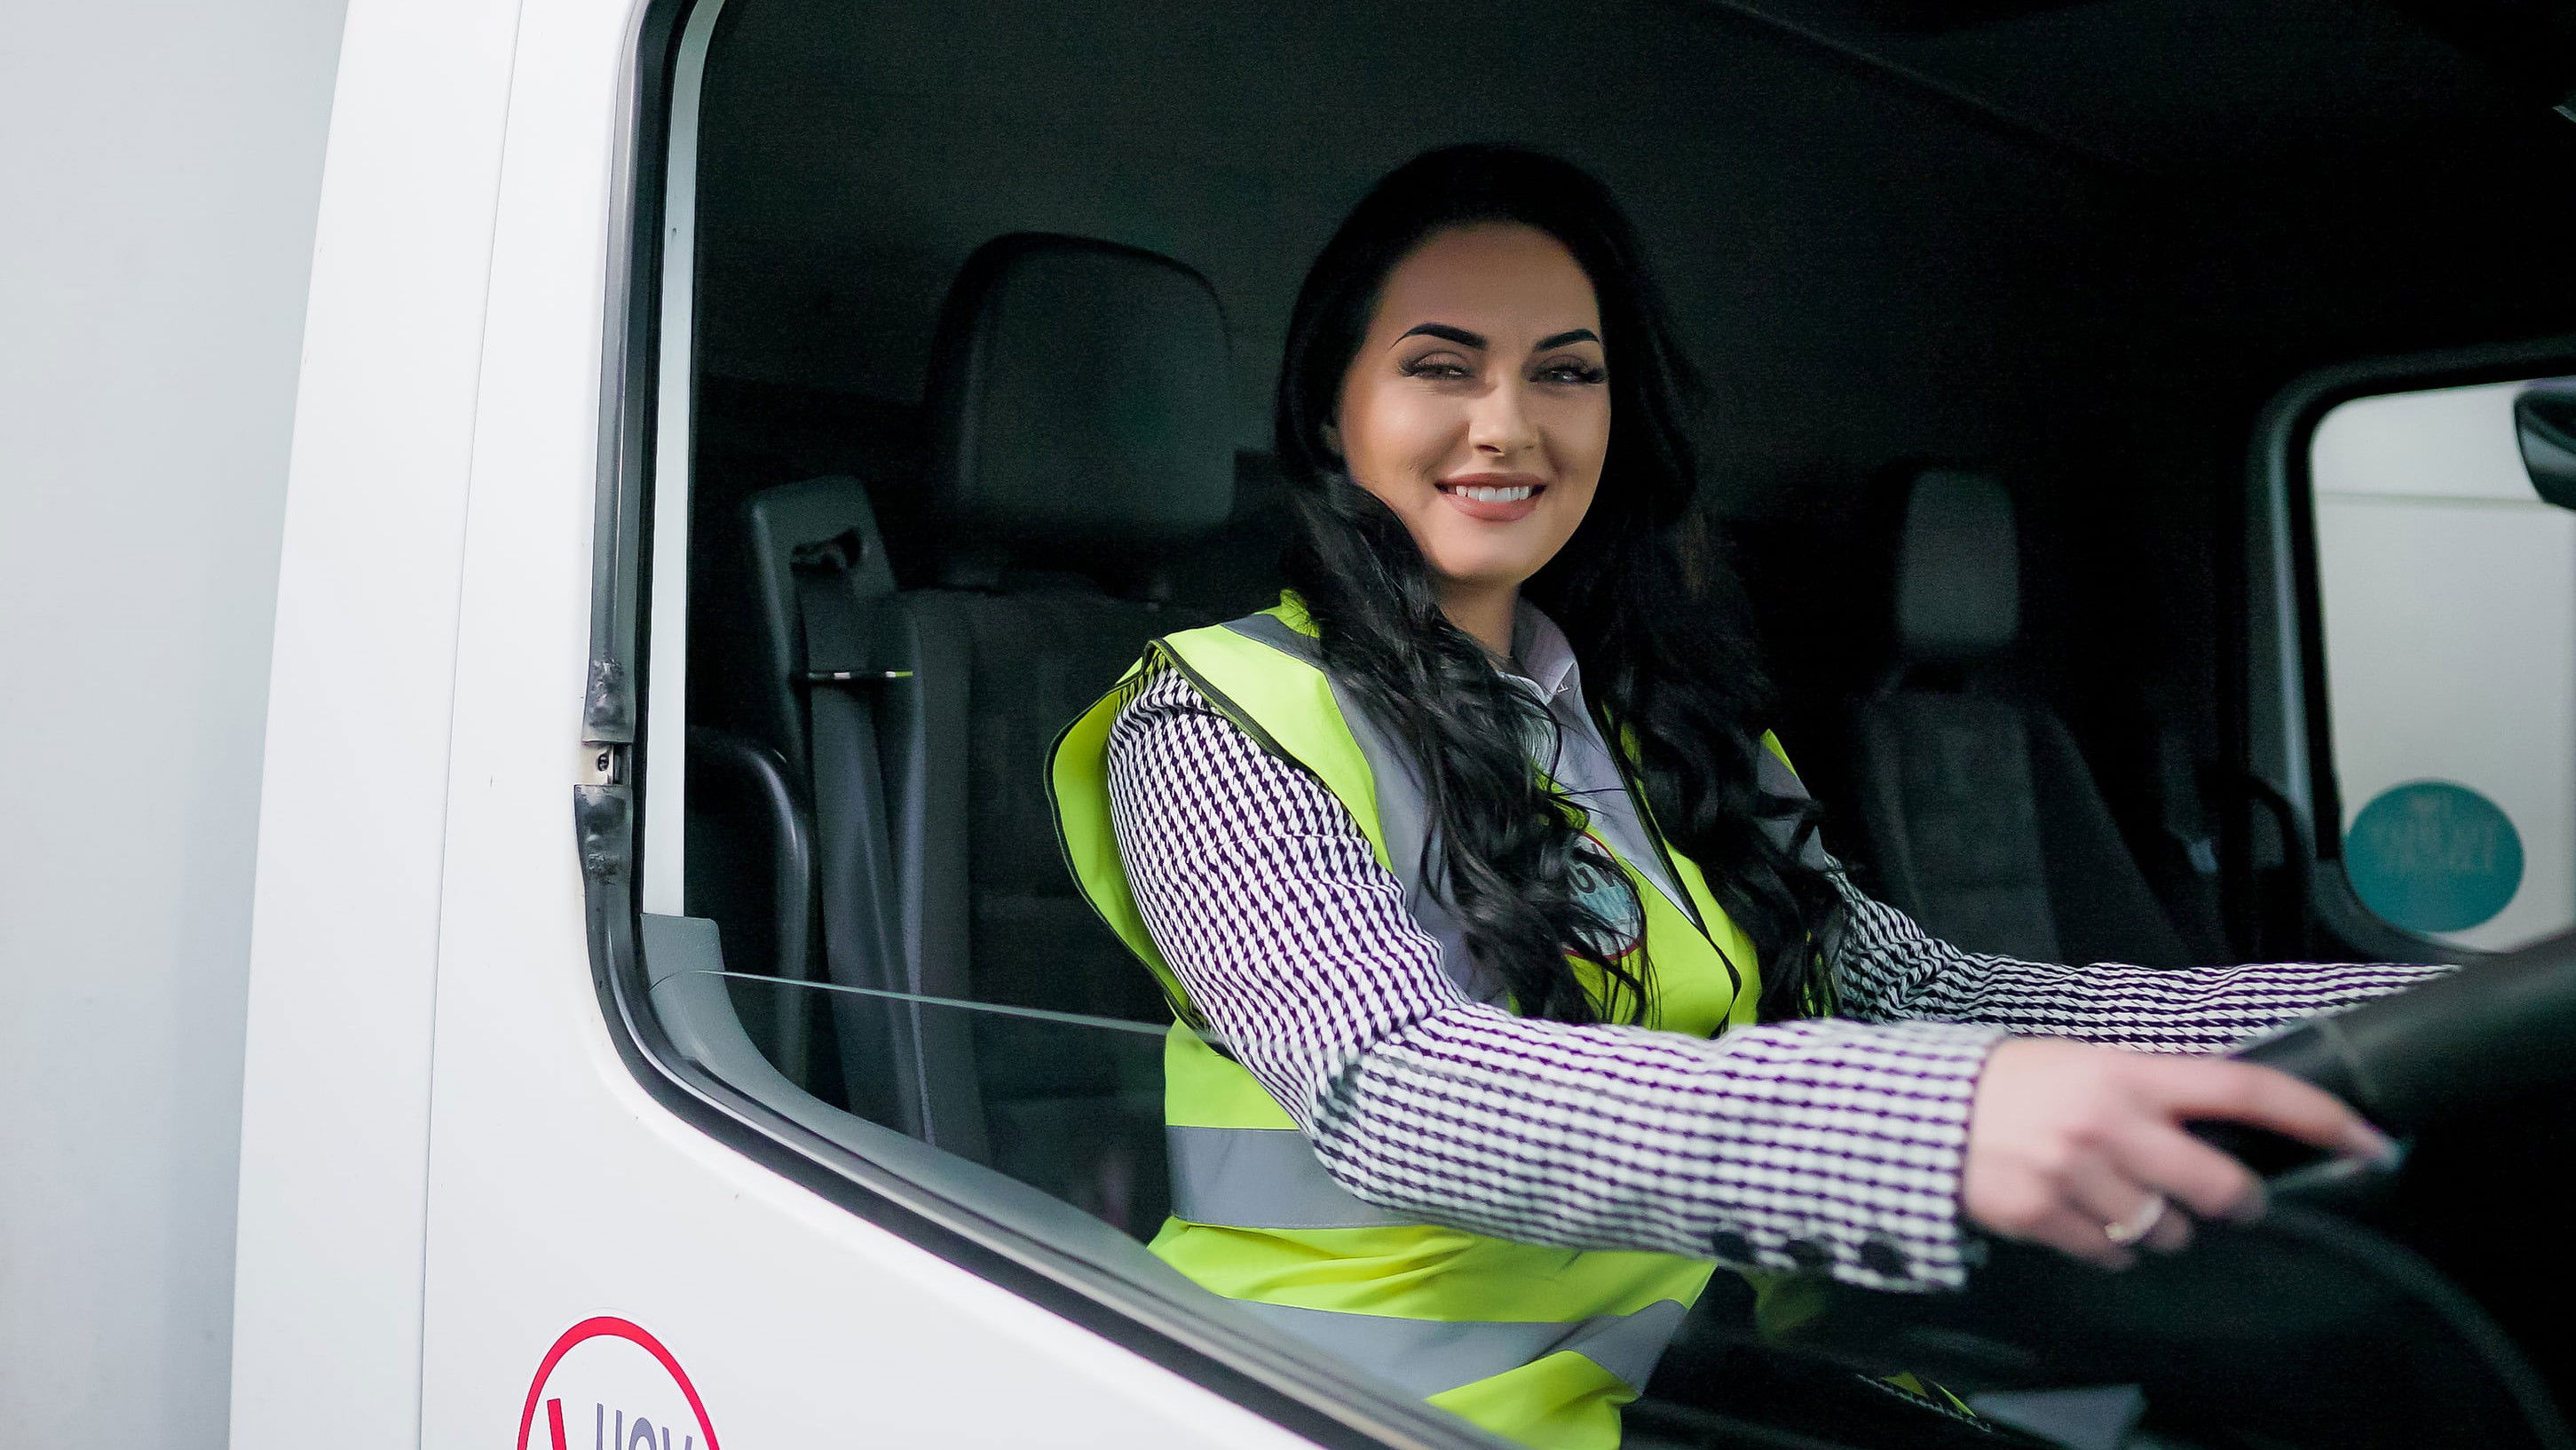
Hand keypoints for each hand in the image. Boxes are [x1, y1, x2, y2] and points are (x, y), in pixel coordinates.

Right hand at [1962, 1037, 2395, 1268]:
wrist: (1922, 1111)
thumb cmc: (2014, 1083)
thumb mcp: (2087, 1063)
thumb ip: (2152, 1091)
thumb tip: (2227, 1130)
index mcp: (2130, 1072)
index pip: (2246, 1090)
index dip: (2318, 1117)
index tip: (2372, 1141)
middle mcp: (2111, 1121)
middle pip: (2221, 1188)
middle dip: (2233, 1203)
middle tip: (2223, 1199)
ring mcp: (2077, 1173)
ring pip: (2168, 1232)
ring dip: (2158, 1226)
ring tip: (2119, 1197)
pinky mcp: (2045, 1217)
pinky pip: (2114, 1255)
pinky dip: (2110, 1247)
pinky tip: (2083, 1217)